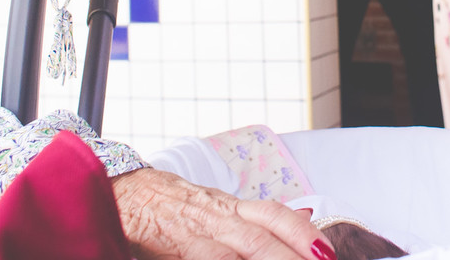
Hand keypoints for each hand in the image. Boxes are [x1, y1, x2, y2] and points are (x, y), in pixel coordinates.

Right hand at [112, 168, 334, 259]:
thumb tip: (305, 222)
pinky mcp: (172, 251)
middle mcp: (216, 219)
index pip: (275, 216)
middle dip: (291, 258)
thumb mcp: (219, 206)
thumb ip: (256, 218)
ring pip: (230, 257)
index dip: (303, 233)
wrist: (122, 195)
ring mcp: (192, 236)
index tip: (327, 253)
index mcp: (230, 207)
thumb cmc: (174, 207)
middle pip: (260, 241)